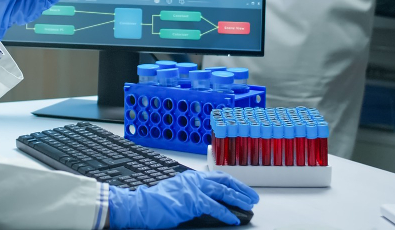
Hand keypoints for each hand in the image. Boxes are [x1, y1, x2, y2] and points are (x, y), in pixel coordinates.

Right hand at [108, 170, 257, 228]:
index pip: (217, 177)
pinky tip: (233, 218)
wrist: (142, 205)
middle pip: (224, 181)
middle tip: (253, 197)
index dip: (233, 183)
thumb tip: (206, 201)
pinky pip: (214, 207)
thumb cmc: (156, 202)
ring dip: (238, 199)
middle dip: (241, 189)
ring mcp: (193, 189)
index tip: (243, 188)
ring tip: (249, 206)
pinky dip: (226, 213)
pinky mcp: (192, 201)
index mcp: (191, 177)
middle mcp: (194, 180)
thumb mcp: (177, 193)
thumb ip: (191, 193)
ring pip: (223, 192)